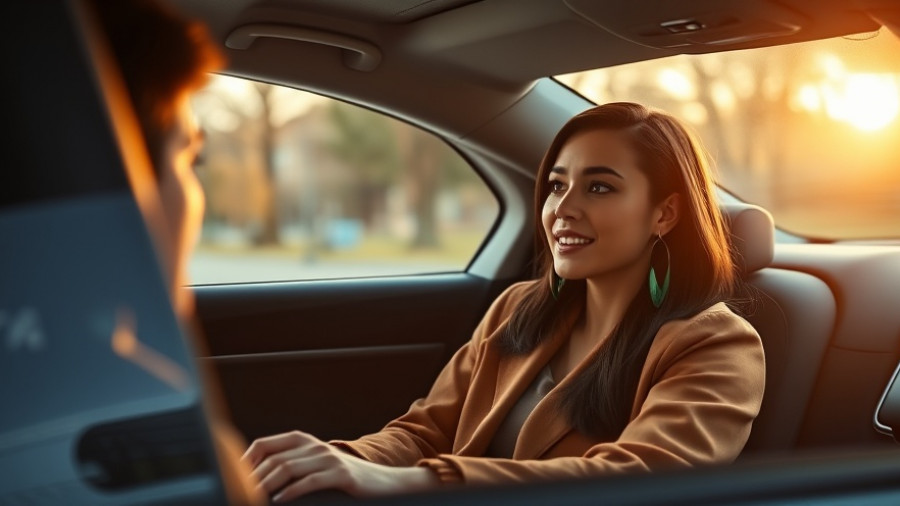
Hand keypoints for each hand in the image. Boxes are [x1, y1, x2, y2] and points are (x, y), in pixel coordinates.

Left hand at [242, 430, 438, 501]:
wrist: (382, 482)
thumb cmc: (342, 477)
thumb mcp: (313, 465)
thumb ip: (289, 464)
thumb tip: (255, 478)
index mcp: (302, 440)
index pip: (264, 444)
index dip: (245, 461)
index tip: (232, 479)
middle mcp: (313, 445)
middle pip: (273, 459)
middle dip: (252, 479)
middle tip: (239, 495)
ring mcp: (328, 458)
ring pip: (288, 468)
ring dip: (266, 486)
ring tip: (254, 499)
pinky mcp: (340, 474)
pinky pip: (310, 481)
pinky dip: (291, 492)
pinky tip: (280, 500)